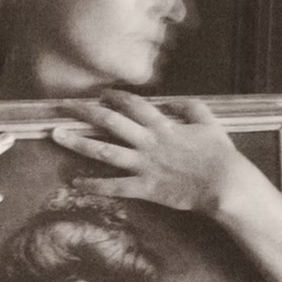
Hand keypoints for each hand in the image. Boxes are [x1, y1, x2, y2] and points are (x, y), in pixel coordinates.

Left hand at [49, 91, 250, 215]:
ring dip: (78, 143)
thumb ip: (190, 107)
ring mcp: (144, 165)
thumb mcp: (210, 122)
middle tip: (63, 107)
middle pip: (110, 122)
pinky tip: (75, 183)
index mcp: (163, 125)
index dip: (115, 96)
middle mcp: (148, 142)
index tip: (101, 94)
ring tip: (56, 136)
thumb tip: (173, 100)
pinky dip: (94, 185)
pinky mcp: (145, 187)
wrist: (225, 184)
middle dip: (84, 112)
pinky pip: (115, 186)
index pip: (133, 104)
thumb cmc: (220, 154)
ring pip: (104, 151)